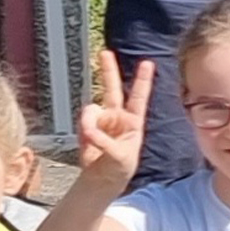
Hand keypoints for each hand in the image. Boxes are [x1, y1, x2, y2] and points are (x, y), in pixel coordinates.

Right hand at [79, 51, 154, 182]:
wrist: (103, 177)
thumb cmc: (120, 166)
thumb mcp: (121, 157)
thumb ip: (106, 143)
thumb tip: (89, 131)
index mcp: (133, 121)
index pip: (139, 97)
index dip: (142, 80)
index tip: (147, 62)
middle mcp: (116, 116)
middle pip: (111, 88)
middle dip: (108, 70)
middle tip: (105, 53)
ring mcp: (100, 120)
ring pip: (90, 110)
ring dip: (89, 122)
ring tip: (93, 140)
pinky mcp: (86, 126)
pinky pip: (82, 122)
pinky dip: (84, 132)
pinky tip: (88, 143)